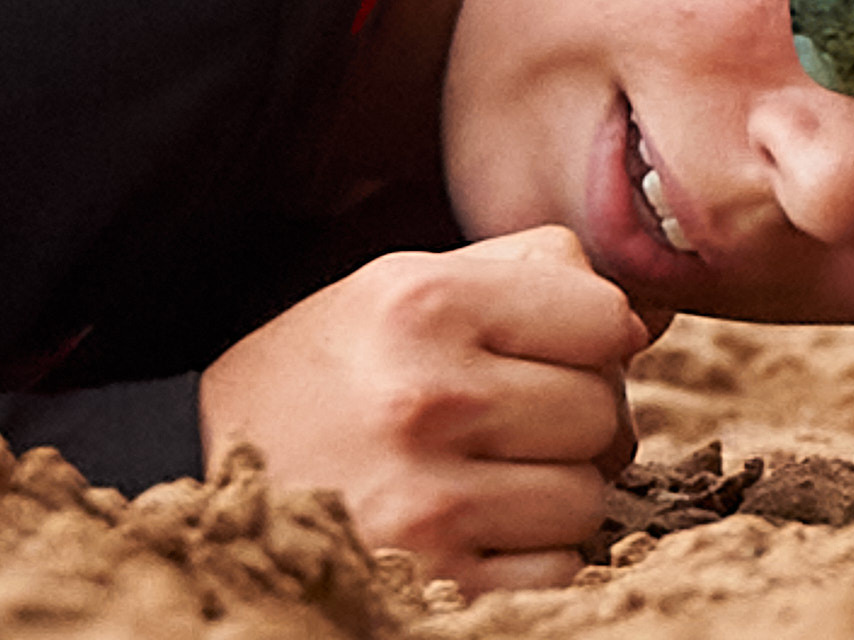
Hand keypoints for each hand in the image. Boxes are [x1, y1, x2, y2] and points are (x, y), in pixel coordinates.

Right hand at [199, 225, 649, 590]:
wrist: (202, 464)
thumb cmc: (341, 366)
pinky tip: (473, 523)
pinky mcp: (431, 578)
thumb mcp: (413, 284)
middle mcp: (424, 398)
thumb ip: (538, 275)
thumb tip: (651, 315)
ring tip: (484, 471)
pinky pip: (559, 567)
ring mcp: (425, 500)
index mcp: (422, 302)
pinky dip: (533, 553)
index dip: (592, 333)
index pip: (607, 317)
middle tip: (510, 417)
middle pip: (604, 409)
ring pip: (589, 495)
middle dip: (575, 415)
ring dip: (555, 488)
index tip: (550, 345)